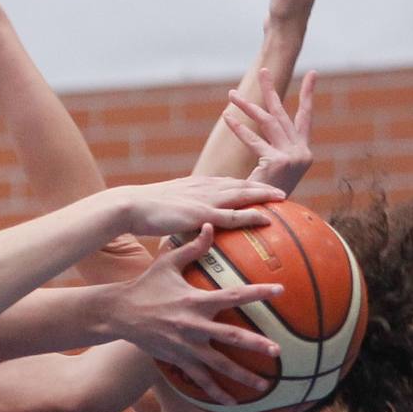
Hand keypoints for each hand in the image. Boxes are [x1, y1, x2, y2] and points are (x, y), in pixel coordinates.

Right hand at [114, 225, 280, 401]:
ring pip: (219, 365)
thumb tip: (210, 225)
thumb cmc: (146, 285)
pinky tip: (232, 403)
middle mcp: (194, 325)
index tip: (280, 291)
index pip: (234, 296)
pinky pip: (200, 379)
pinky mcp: (177, 360)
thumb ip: (192, 247)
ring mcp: (186, 346)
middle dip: (257, 346)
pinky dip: (216, 392)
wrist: (119, 312)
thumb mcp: (167, 263)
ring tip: (264, 385)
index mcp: (196, 300)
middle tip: (278, 352)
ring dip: (243, 377)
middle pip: (232, 338)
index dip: (258, 293)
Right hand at [118, 177, 284, 236]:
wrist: (130, 206)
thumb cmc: (142, 212)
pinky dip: (252, 214)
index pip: (227, 183)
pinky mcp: (202, 213)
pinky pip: (233, 214)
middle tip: (281, 191)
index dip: (245, 185)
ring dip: (264, 194)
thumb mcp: (166, 210)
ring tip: (283, 197)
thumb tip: (181, 228)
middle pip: (241, 183)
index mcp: (196, 186)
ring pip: (243, 193)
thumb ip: (179, 216)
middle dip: (262, 185)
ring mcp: (205, 199)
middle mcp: (204, 187)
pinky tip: (267, 218)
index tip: (260, 188)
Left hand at [225, 68, 315, 194]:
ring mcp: (292, 156)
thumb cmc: (267, 197)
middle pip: (283, 114)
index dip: (309, 94)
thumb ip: (274, 151)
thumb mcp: (275, 171)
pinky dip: (239, 128)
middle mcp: (301, 151)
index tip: (314, 73)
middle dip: (272, 90)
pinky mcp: (278, 161)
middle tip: (263, 70)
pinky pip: (254, 140)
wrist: (269, 220)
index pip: (306, 117)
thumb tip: (266, 128)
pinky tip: (227, 117)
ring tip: (231, 93)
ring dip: (248, 106)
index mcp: (303, 152)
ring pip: (267, 123)